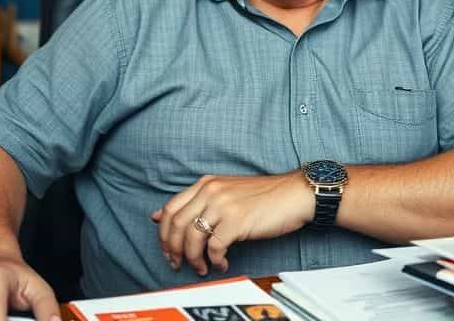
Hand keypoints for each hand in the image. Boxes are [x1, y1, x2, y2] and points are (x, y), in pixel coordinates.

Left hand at [150, 173, 314, 276]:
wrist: (293, 195)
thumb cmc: (263, 197)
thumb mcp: (226, 192)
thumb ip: (197, 202)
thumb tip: (160, 215)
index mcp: (205, 184)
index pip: (171, 208)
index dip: (164, 233)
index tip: (167, 249)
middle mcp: (211, 191)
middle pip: (177, 225)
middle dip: (173, 250)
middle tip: (178, 264)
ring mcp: (223, 205)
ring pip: (192, 238)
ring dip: (193, 259)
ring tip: (202, 268)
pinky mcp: (237, 220)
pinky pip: (214, 247)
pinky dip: (214, 261)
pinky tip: (222, 264)